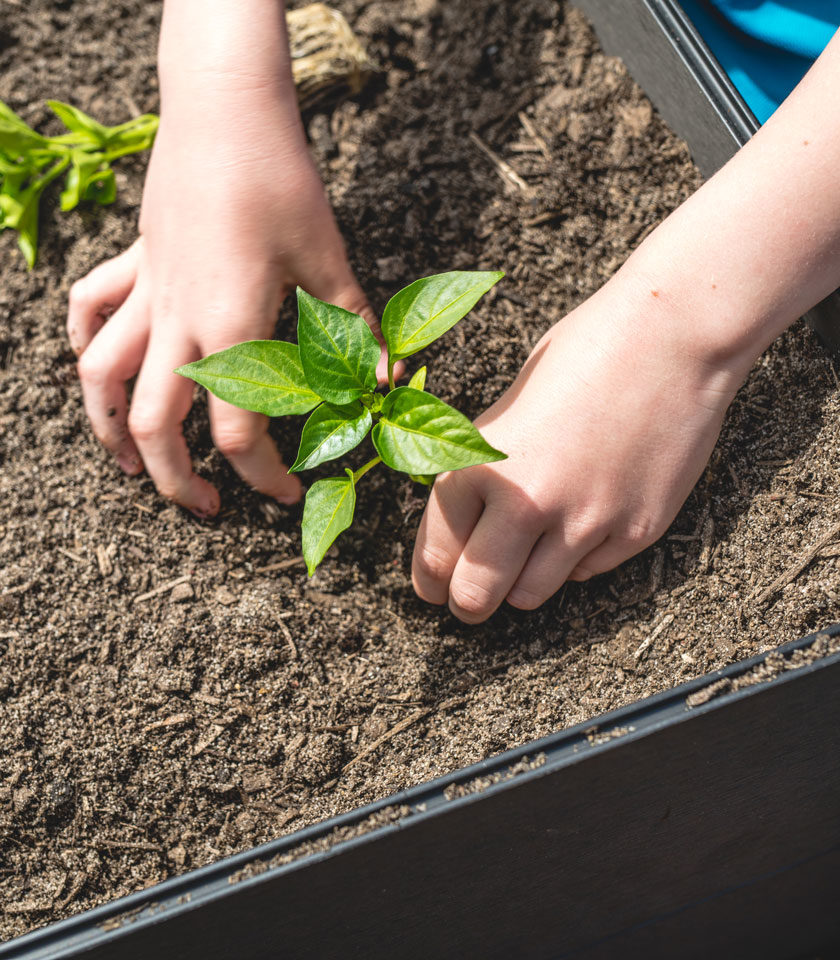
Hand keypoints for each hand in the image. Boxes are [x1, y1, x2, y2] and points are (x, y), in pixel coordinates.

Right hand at [68, 90, 381, 516]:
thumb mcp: (328, 260)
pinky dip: (83, 340)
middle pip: (153, 424)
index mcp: (232, 330)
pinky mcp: (135, 261)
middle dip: (175, 480)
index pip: (237, 431)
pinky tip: (95, 366)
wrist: (226, 111)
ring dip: (107, 429)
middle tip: (204, 508)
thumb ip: (355, 329)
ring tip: (130, 467)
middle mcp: (178, 321)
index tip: (285, 494)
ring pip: (99, 375)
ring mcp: (147, 291)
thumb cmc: (281, 181)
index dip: (263, 476)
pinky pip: (89, 307)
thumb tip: (389, 380)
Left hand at [411, 275, 750, 622]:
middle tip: (469, 600)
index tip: (434, 588)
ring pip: (530, 597)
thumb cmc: (583, 352)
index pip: (435, 558)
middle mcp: (525, 504)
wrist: (672, 336)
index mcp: (477, 466)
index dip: (430, 582)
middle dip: (466, 604)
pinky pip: (589, 572)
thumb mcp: (507, 407)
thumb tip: (465, 520)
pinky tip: (584, 520)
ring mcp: (584, 523)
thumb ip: (481, 469)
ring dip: (521, 585)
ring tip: (526, 557)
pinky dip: (577, 559)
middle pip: (475, 597)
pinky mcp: (636, 531)